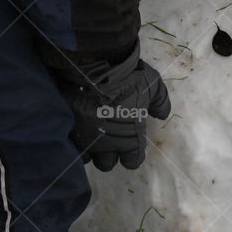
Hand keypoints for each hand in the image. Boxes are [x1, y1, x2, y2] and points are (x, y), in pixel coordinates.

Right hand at [52, 39, 170, 170]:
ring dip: (90, 149)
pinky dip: (75, 142)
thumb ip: (160, 103)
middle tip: (110, 138)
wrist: (96, 68)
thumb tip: (162, 114)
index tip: (131, 146)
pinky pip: (71, 145)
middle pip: (106, 164)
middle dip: (109, 154)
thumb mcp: (153, 86)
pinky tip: (78, 130)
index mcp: (130, 139)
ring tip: (92, 135)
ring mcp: (86, 139)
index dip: (132, 155)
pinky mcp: (69, 130)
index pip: (132, 161)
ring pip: (86, 158)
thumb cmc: (129, 79)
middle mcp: (107, 145)